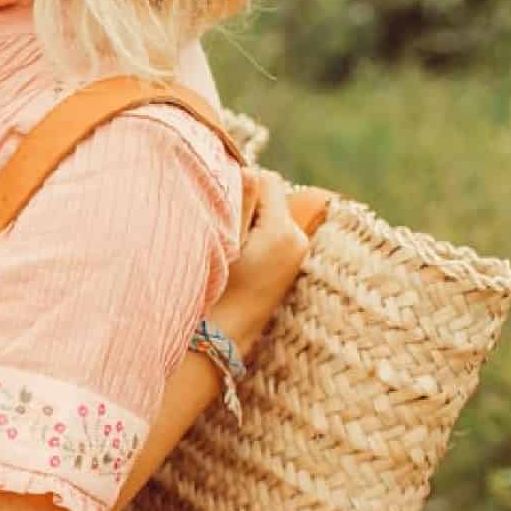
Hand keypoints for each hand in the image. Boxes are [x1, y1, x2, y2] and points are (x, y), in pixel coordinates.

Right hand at [213, 169, 330, 358]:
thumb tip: (246, 168)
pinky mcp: (287, 267)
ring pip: (268, 216)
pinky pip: (270, 234)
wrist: (219, 342)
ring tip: (225, 245)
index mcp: (283, 232)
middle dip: (245, 203)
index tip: (217, 206)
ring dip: (247, 219)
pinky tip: (235, 256)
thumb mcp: (222, 242)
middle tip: (218, 227)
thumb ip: (238, 201)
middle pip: (270, 197)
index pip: (266, 180)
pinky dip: (252, 236)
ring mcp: (294, 255)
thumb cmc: (213, 293)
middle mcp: (297, 241)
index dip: (239, 183)